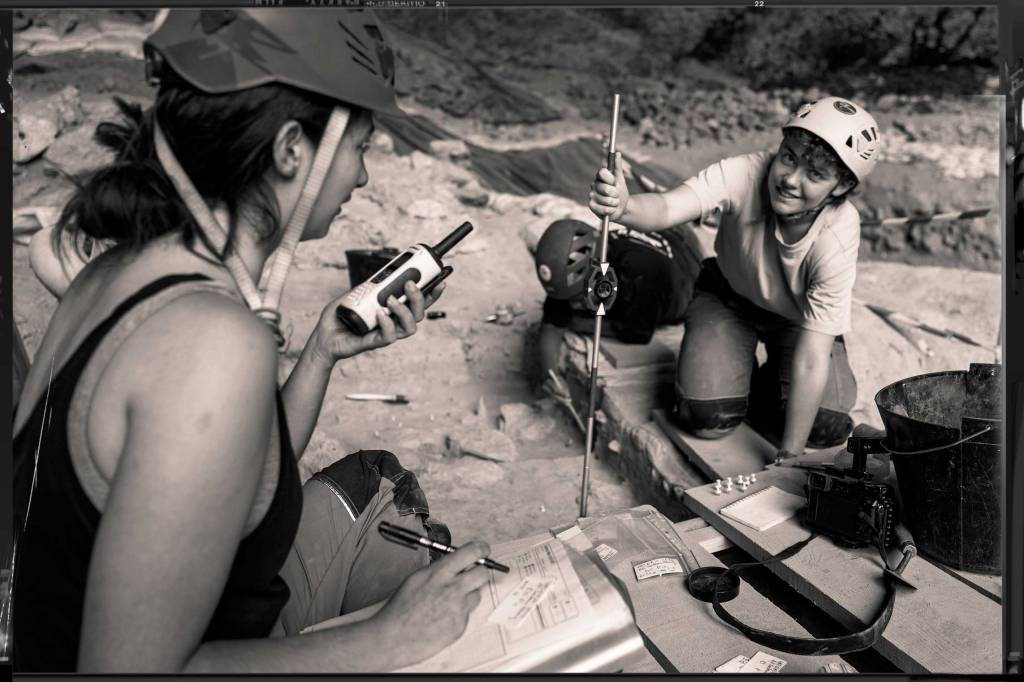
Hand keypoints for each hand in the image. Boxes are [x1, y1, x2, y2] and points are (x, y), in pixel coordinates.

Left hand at [311, 279, 445, 364]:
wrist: (323, 336)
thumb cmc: (339, 316)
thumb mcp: (356, 293)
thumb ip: (370, 285)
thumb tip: (385, 274)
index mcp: (393, 311)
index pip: (418, 303)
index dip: (432, 294)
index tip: (440, 281)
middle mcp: (394, 323)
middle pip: (419, 314)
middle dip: (419, 298)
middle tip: (409, 284)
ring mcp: (386, 334)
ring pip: (410, 327)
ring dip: (404, 311)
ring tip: (390, 299)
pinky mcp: (375, 343)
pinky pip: (389, 336)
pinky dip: (387, 323)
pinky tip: (380, 313)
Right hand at [372, 541, 491, 668]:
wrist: (394, 637)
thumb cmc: (401, 609)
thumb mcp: (417, 578)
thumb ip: (439, 569)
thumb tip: (454, 563)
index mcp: (440, 573)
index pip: (472, 552)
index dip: (481, 549)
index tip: (483, 549)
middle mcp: (453, 589)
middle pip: (483, 573)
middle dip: (480, 571)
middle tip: (474, 573)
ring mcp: (459, 609)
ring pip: (477, 595)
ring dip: (468, 594)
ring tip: (449, 600)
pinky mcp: (460, 626)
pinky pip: (467, 614)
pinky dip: (459, 613)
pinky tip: (443, 616)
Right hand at [588, 151, 629, 221]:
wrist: (622, 208)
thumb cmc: (621, 193)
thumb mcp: (621, 180)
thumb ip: (618, 167)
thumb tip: (618, 153)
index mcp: (600, 177)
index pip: (602, 172)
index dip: (610, 179)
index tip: (615, 182)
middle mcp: (594, 185)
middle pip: (605, 188)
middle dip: (615, 193)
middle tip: (617, 195)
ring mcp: (592, 196)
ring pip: (606, 200)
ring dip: (614, 203)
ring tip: (614, 203)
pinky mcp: (591, 206)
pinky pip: (603, 209)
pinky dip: (610, 210)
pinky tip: (611, 209)